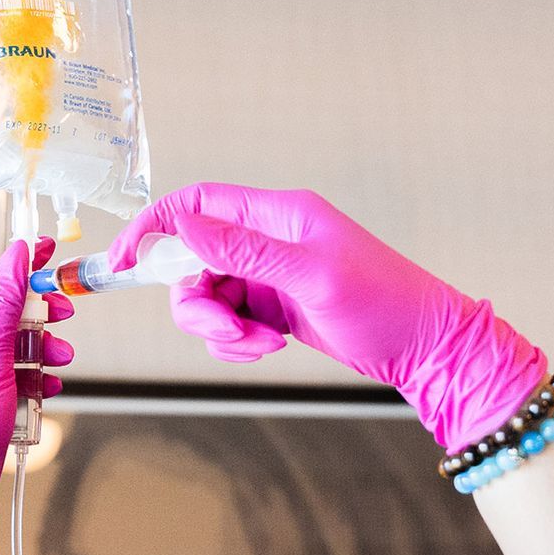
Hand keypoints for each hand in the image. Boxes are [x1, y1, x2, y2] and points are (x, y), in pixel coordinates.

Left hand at [0, 238, 74, 554]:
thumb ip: (4, 303)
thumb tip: (16, 257)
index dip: (18, 271)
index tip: (49, 250)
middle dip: (34, 324)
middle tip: (65, 318)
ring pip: (3, 357)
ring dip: (36, 357)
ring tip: (60, 365)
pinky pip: (2, 387)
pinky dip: (27, 385)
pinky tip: (45, 391)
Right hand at [109, 183, 544, 448]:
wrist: (428, 350)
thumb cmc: (386, 305)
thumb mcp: (312, 277)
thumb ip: (243, 250)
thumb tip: (183, 223)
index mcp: (279, 214)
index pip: (197, 204)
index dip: (154, 228)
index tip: (125, 262)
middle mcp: (269, 240)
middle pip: (193, 261)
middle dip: (198, 303)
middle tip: (229, 331)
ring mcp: (270, 276)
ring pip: (208, 297)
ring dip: (221, 329)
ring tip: (261, 345)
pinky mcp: (274, 308)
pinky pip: (229, 322)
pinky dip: (237, 341)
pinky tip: (269, 348)